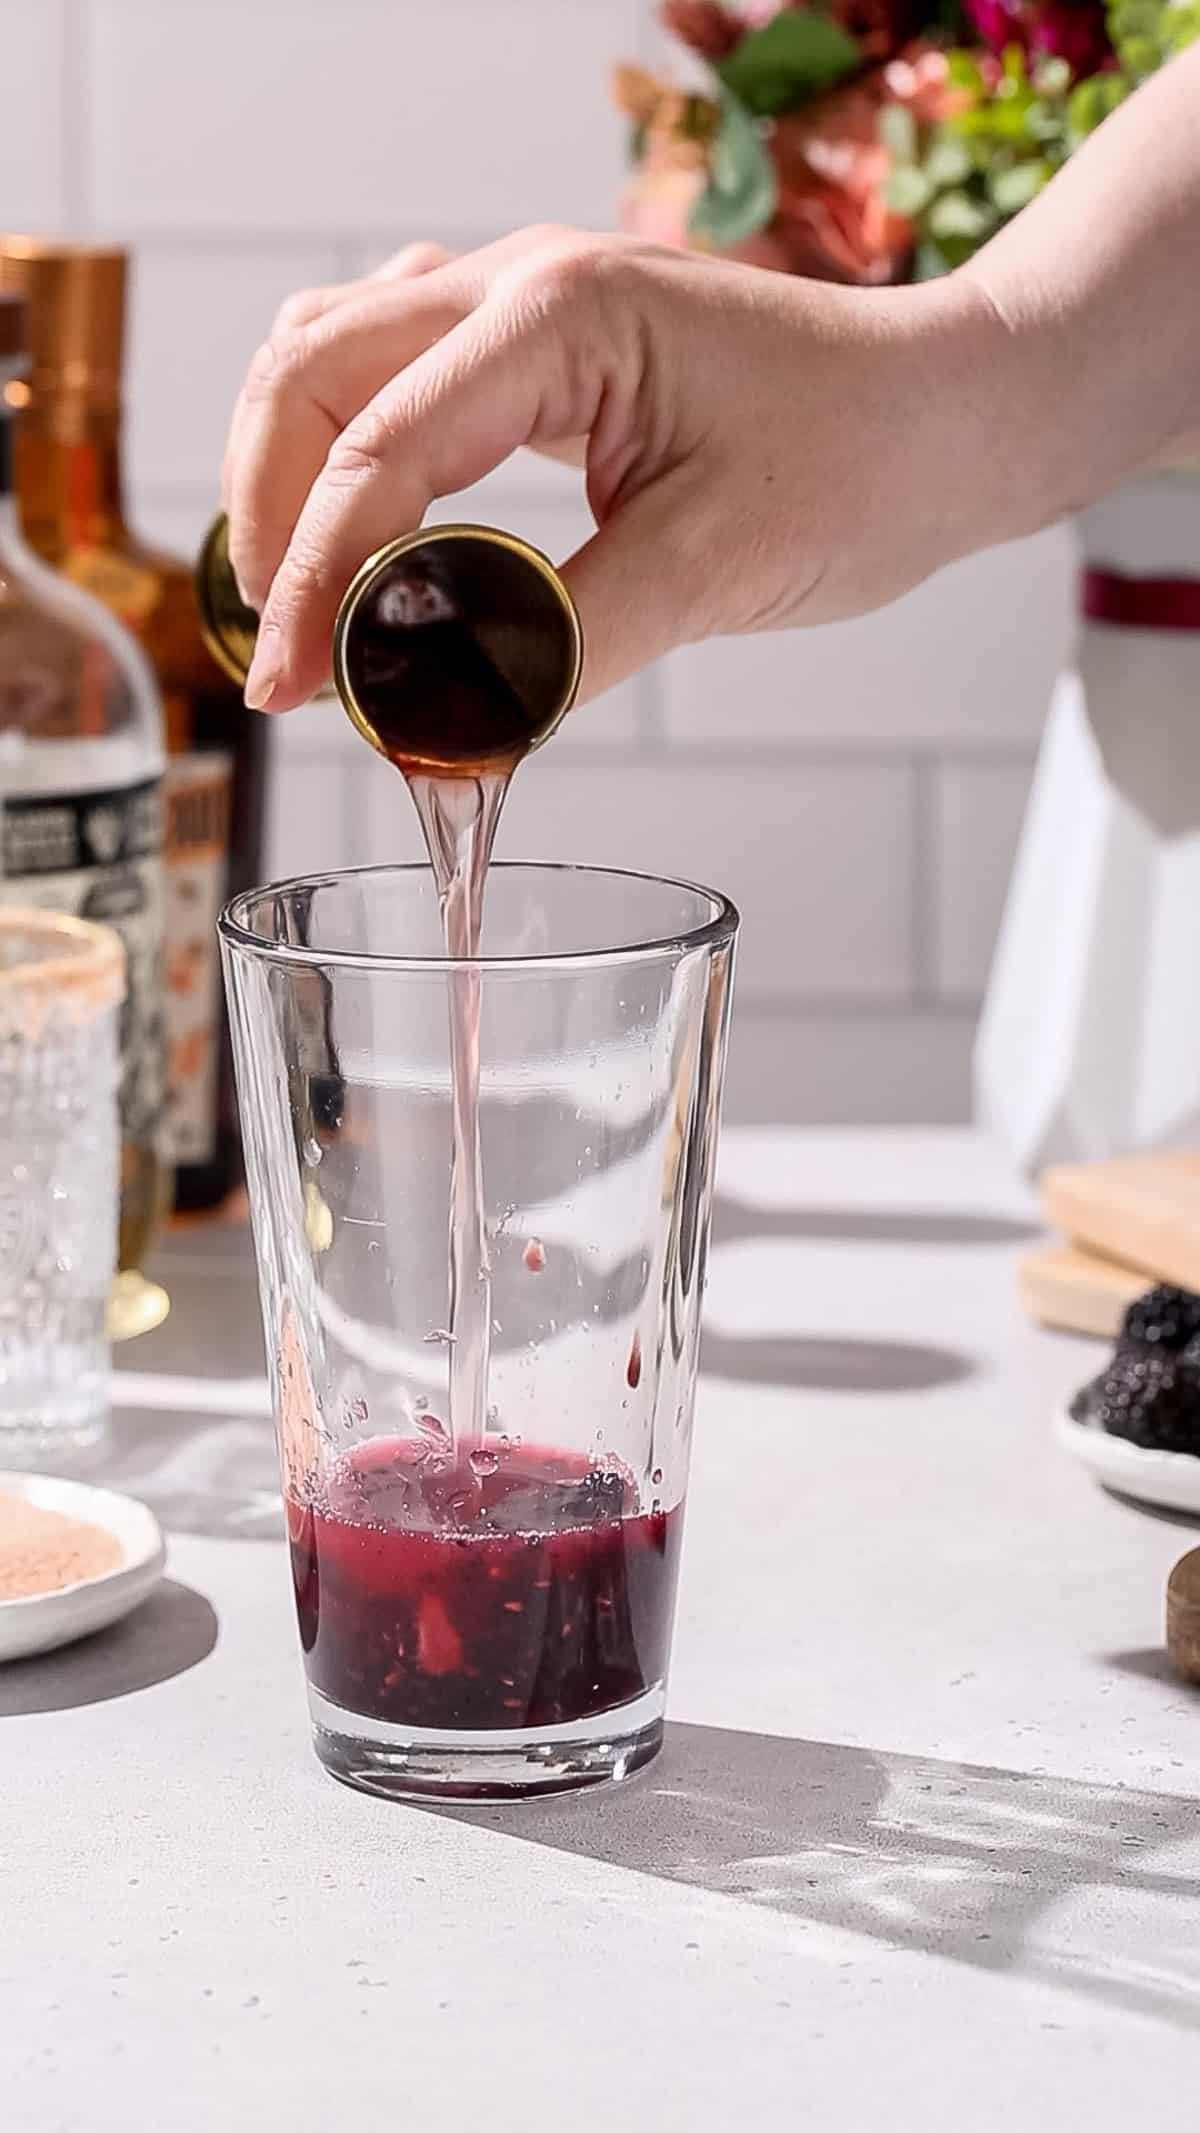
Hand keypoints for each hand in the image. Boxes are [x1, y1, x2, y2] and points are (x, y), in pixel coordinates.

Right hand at [222, 224, 1028, 712]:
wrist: (950, 413)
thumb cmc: (865, 459)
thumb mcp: (712, 568)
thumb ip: (561, 649)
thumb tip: (446, 736)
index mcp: (560, 315)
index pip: (378, 444)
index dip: (317, 578)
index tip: (290, 689)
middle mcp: (521, 281)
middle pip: (311, 370)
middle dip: (272, 515)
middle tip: (284, 656)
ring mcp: (524, 303)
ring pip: (334, 357)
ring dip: (294, 474)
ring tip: (303, 602)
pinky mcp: (541, 349)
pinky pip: (394, 372)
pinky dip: (348, 450)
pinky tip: (358, 526)